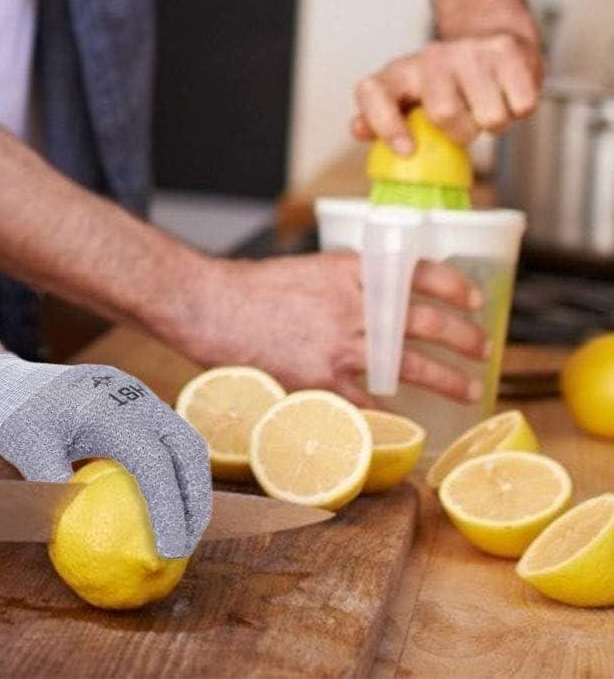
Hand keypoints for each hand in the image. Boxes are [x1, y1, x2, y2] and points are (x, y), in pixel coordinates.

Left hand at [0, 352, 210, 556]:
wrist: (6, 382)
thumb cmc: (13, 418)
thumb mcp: (26, 453)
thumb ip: (54, 491)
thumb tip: (83, 542)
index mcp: (103, 404)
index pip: (152, 460)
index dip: (168, 509)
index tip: (167, 552)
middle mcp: (129, 392)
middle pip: (186, 447)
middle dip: (195, 499)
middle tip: (185, 546)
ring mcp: (136, 392)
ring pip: (185, 439)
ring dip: (192, 485)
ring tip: (183, 532)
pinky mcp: (137, 400)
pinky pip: (168, 436)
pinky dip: (176, 471)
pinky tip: (166, 509)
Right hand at [185, 252, 489, 406]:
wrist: (212, 306)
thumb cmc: (253, 289)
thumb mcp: (308, 269)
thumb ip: (347, 282)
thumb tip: (381, 296)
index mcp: (352, 270)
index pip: (420, 272)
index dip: (455, 286)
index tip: (474, 299)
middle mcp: (356, 304)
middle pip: (429, 321)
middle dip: (465, 337)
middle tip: (482, 348)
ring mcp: (343, 344)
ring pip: (413, 365)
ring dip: (449, 379)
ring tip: (468, 389)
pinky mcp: (325, 379)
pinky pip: (373, 402)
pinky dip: (395, 415)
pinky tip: (410, 423)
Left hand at [350, 32, 541, 150]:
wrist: (490, 36)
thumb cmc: (449, 80)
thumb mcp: (409, 97)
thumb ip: (383, 118)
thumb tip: (358, 130)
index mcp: (399, 73)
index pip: (372, 92)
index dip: (384, 124)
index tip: (406, 150)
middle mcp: (429, 57)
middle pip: (444, 114)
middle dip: (462, 132)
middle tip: (466, 122)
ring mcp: (468, 51)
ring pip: (489, 116)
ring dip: (494, 122)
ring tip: (488, 104)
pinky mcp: (506, 51)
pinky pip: (521, 105)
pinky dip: (519, 109)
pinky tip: (508, 93)